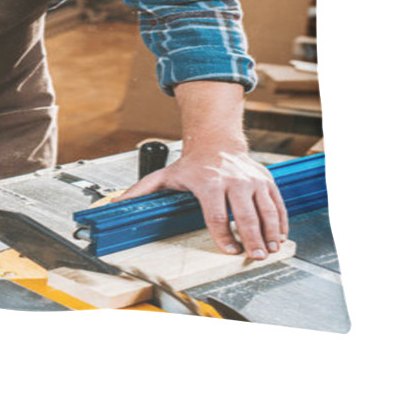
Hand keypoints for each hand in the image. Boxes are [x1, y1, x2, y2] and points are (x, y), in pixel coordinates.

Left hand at [112, 148, 288, 258]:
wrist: (215, 140)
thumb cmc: (191, 164)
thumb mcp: (165, 175)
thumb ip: (142, 191)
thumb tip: (117, 204)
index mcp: (207, 181)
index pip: (217, 214)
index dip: (223, 235)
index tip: (229, 250)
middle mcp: (231, 179)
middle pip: (245, 215)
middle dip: (251, 239)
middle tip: (255, 257)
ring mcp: (251, 179)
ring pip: (266, 210)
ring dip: (270, 233)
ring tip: (269, 250)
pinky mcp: (265, 179)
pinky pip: (277, 203)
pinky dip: (281, 222)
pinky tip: (279, 236)